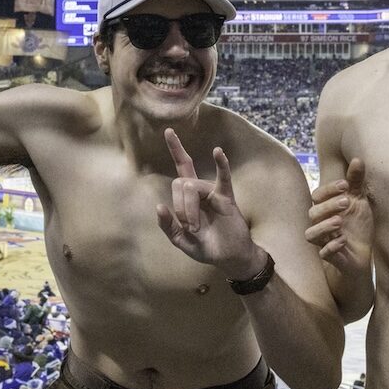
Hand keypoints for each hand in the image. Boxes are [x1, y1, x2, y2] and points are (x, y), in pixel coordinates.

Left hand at [155, 130, 263, 276]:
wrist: (229, 257)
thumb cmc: (206, 247)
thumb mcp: (181, 241)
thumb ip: (168, 226)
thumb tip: (159, 207)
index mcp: (189, 197)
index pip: (182, 168)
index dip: (176, 150)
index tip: (169, 130)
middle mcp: (201, 190)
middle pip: (180, 183)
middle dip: (180, 206)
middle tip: (189, 227)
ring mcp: (213, 193)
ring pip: (192, 187)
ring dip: (190, 210)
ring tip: (197, 229)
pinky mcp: (226, 198)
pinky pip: (223, 177)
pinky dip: (221, 164)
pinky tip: (217, 152)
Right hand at [306, 158, 372, 272]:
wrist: (363, 253)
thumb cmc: (357, 225)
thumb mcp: (359, 201)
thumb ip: (356, 181)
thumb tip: (357, 159)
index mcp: (326, 209)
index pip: (317, 196)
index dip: (329, 189)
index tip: (345, 184)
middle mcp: (321, 224)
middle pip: (313, 213)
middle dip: (328, 206)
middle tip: (346, 202)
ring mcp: (324, 241)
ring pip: (311, 234)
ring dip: (324, 227)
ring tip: (339, 221)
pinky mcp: (330, 257)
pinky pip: (323, 254)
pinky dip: (331, 247)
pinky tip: (344, 241)